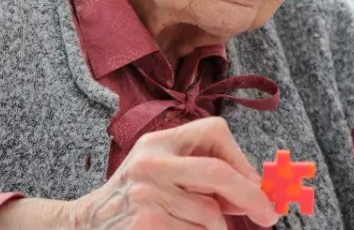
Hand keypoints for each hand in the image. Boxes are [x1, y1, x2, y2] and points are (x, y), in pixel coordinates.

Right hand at [64, 116, 278, 228]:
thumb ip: (202, 174)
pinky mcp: (145, 225)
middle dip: (250, 196)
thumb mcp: (162, 172)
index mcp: (159, 143)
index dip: (242, 158)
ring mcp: (146, 196)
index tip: (257, 182)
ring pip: (209, 215)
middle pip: (217, 173)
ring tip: (194, 227)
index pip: (214, 132)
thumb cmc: (134, 199)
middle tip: (270, 215)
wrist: (83, 226)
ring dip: (215, 228)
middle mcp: (151, 164)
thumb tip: (256, 190)